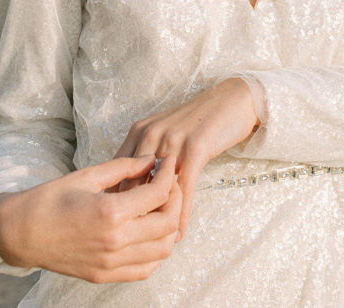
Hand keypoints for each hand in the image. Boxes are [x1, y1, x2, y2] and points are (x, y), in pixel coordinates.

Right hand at [0, 154, 181, 282]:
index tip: (168, 162)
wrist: (21, 233)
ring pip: (162, 250)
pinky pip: (145, 269)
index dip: (168, 174)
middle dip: (175, 198)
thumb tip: (152, 159)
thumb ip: (125, 167)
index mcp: (110, 213)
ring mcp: (111, 263)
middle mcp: (115, 242)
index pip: (158, 194)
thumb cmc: (52, 198)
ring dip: (169, 226)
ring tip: (161, 206)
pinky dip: (156, 251)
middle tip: (168, 183)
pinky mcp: (105, 276)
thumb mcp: (89, 175)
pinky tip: (149, 231)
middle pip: (168, 223)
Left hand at [115, 78, 258, 237]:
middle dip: (130, 215)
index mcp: (140, 131)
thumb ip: (146, 154)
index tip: (112, 227)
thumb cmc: (197, 120)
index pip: (116, 172)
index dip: (113, 201)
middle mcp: (152, 134)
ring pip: (156, 189)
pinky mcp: (195, 148)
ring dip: (155, 220)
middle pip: (133, 183)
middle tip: (129, 243)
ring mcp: (173, 140)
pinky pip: (184, 189)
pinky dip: (181, 215)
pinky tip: (179, 233)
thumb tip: (128, 188)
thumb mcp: (165, 131)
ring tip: (153, 245)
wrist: (231, 100)